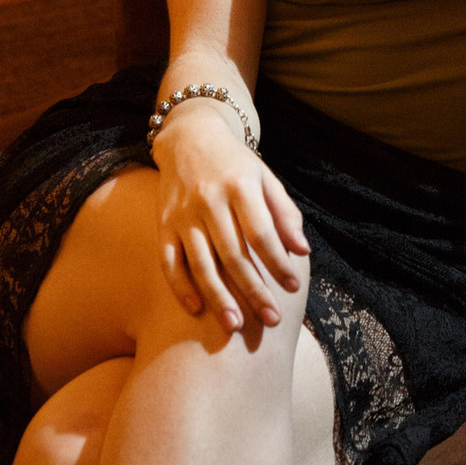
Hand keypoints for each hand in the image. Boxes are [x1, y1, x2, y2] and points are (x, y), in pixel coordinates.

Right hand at [151, 102, 310, 333]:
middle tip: (271, 319)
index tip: (293, 288)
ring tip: (236, 326)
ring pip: (201, 263)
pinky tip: (197, 310)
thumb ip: (285, 214)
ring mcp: (183, 214)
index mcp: (240, 186)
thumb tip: (302, 251)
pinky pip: (169, 262)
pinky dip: (181, 288)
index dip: (278, 263)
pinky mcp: (163, 224)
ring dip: (219, 297)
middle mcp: (209, 200)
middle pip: (233, 254)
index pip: (262, 233)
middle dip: (254, 290)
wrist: (189, 137)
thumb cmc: (235, 165)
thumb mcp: (265, 178)